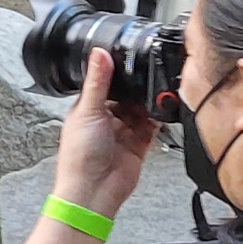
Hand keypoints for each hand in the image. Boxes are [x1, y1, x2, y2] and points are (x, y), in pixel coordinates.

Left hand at [49, 48, 152, 216]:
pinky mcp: (138, 145)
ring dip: (148, 103)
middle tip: (149, 75)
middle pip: (126, 97)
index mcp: (88, 109)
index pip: (105, 85)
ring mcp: (123, 132)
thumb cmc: (80, 156)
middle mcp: (106, 119)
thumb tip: (99, 53)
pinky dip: (157, 119)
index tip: (130, 59)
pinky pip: (151, 127)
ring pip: (140, 110)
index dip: (117, 74)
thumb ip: (98, 82)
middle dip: (137, 89)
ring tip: (157, 91)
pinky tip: (162, 109)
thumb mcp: (88, 111)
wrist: (94, 191)